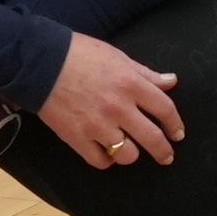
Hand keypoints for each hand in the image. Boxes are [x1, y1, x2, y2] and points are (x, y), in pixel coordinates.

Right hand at [37, 32, 183, 168]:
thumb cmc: (79, 54)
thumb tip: (171, 81)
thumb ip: (145, 73)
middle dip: (163, 151)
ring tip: (128, 150)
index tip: (177, 134)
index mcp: (131, 84)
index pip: (165, 109)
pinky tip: (106, 153)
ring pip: (128, 154)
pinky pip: (101, 161)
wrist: (39, 62)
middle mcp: (119, 107)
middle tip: (166, 157)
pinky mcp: (77, 138)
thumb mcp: (117, 57)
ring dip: (132, 154)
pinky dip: (107, 160)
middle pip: (152, 138)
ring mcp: (98, 125)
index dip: (175, 124)